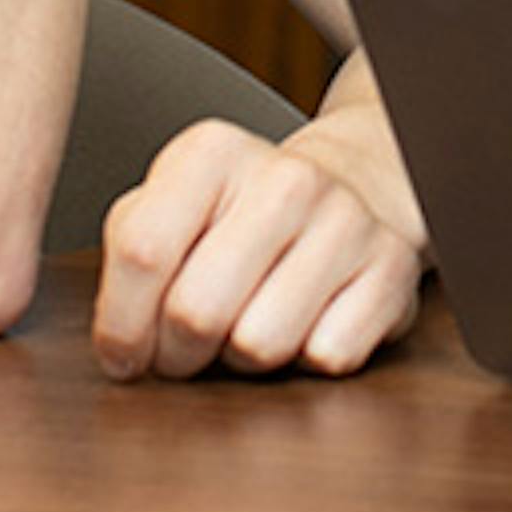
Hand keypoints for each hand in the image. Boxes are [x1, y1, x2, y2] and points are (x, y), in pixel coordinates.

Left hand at [89, 106, 426, 381]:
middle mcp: (285, 177)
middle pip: (196, 312)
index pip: (142, 251)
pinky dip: (308, 359)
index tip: (124, 353)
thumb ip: (128, 259)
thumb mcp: (168, 211)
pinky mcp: (393, 267)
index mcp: (212, 152)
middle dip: (180, 354)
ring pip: (259, 345)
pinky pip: (326, 356)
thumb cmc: (237, 218)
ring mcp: (346, 219)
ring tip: (249, 323)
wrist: (351, 188)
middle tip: (188, 345)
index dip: (121, 325)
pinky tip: (305, 322)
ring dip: (244, 358)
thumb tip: (118, 348)